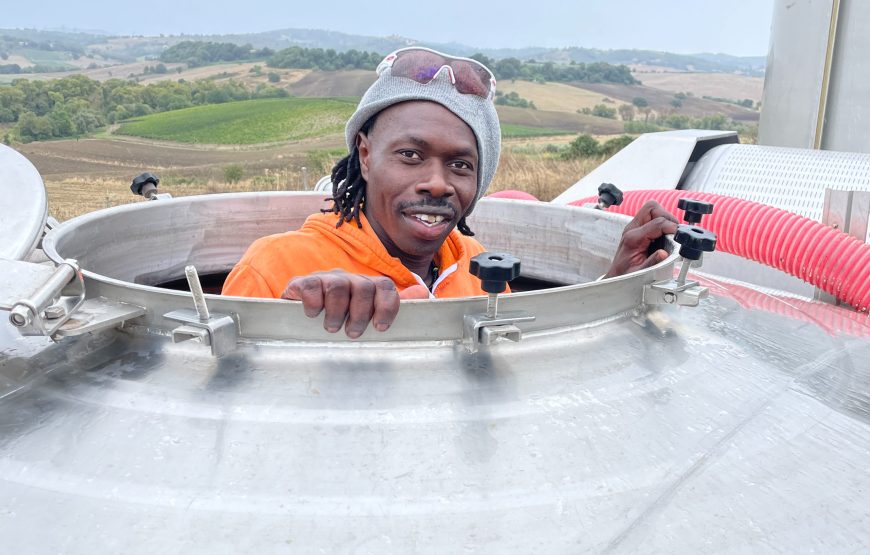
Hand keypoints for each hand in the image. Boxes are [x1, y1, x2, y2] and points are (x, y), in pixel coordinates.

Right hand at [281, 270, 428, 337]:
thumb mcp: (367, 315)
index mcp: (367, 287)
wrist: (299, 313)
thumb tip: (423, 293)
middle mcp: (349, 279)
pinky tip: (313, 315)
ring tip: (332, 328)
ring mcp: (325, 279)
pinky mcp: (302, 284)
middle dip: (360, 314)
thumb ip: (393, 305)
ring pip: (338, 285)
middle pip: (364, 287)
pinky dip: (314, 303)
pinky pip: (311, 286)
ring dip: (337, 312)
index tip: (380, 327)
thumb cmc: (340, 317)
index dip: (387, 306)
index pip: (385, 286)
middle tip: (353, 333)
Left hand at [604, 200, 678, 277]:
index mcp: (632, 238)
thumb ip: (652, 263)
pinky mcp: (638, 229)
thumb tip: (664, 254)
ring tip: (670, 234)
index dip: (672, 228)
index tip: (679, 237)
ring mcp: (634, 228)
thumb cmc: (625, 275)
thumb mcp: (639, 273)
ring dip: (665, 219)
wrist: (616, 276)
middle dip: (667, 218)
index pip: (657, 222)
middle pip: (652, 208)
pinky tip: (665, 235)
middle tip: (674, 233)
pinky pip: (652, 218)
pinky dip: (662, 223)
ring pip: (652, 210)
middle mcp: (632, 229)